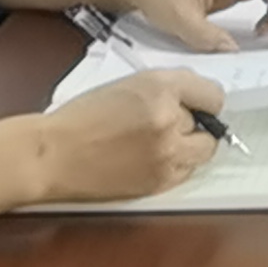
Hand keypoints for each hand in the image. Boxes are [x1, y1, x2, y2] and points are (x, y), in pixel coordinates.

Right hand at [25, 69, 224, 204]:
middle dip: (193, 122)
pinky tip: (153, 159)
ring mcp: (167, 154)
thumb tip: (194, 99)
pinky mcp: (160, 182)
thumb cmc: (82, 116)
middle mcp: (171, 119)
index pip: (213, 93)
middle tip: (169, 123)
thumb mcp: (128, 84)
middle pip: (209, 123)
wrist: (54, 154)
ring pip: (204, 150)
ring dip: (190, 145)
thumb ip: (165, 88)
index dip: (205, 99)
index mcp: (161, 87)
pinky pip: (186, 172)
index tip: (197, 104)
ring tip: (163, 143)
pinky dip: (177, 165)